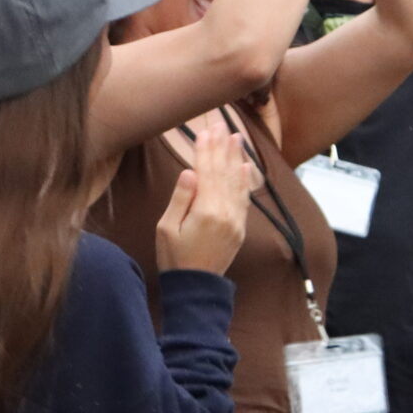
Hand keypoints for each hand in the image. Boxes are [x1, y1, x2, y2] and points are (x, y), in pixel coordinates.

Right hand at [155, 112, 257, 274]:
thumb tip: (190, 171)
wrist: (197, 288)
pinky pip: (244, 198)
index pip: (206, 172)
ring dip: (236, 158)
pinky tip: (246, 167)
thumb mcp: (167, 228)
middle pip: (223, 172)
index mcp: (205, 211)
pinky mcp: (240, 228)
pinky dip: (245, 181)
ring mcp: (236, 220)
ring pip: (237, 182)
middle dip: (221, 147)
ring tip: (236, 137)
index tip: (205, 131)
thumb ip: (180, 198)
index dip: (205, 150)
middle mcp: (225, 213)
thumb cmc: (175, 258)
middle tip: (221, 124)